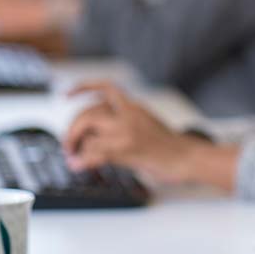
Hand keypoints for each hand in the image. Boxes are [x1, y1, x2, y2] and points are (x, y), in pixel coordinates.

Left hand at [64, 81, 195, 180]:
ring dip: (74, 144)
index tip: (67, 95)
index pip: (105, 88)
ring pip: (87, 130)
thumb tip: (95, 133)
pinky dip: (81, 160)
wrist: (188, 158)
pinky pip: (94, 152)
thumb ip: (124, 120)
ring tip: (72, 155)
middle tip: (68, 143)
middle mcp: (129, 115)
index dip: (83, 87)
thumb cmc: (168, 146)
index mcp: (135, 107)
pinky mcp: (126, 150)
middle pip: (88, 112)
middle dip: (72, 128)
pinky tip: (78, 165)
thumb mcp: (147, 122)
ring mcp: (127, 131)